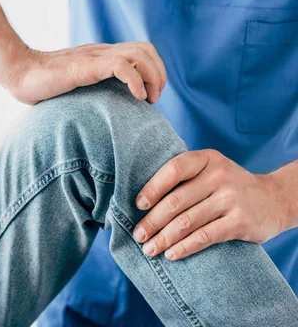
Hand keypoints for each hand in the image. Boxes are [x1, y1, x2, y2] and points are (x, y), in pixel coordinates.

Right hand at [5, 42, 166, 104]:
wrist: (18, 72)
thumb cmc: (39, 85)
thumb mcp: (71, 86)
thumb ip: (87, 91)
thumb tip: (99, 116)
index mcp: (100, 56)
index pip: (140, 51)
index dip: (153, 71)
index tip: (148, 97)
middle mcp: (101, 52)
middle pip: (147, 49)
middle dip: (159, 74)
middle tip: (153, 99)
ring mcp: (95, 57)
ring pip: (141, 54)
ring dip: (152, 77)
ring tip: (147, 99)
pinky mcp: (87, 65)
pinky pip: (122, 65)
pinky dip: (137, 81)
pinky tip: (136, 97)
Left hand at [132, 149, 291, 260]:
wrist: (274, 199)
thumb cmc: (228, 186)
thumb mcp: (210, 170)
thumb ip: (184, 178)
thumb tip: (142, 202)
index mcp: (207, 159)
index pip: (173, 170)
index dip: (153, 188)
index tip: (139, 205)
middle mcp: (219, 176)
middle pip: (175, 201)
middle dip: (152, 221)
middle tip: (138, 235)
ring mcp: (231, 199)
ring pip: (187, 222)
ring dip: (164, 238)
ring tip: (149, 249)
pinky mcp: (240, 222)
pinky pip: (204, 237)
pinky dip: (184, 247)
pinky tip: (171, 254)